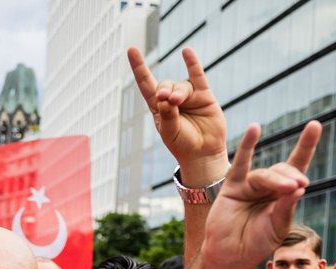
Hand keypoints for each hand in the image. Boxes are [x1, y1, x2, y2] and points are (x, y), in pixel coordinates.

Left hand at [128, 46, 228, 185]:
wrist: (203, 153)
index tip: (131, 49)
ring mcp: (188, 96)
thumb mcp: (169, 132)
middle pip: (164, 84)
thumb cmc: (182, 144)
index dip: (139, 67)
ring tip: (177, 102)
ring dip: (178, 92)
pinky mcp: (204, 95)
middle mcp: (172, 98)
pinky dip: (192, 63)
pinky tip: (186, 52)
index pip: (145, 83)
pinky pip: (197, 76)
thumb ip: (166, 115)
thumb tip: (165, 97)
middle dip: (164, 89)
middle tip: (166, 100)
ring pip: (181, 85)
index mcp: (158, 107)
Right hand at [202, 122, 319, 268]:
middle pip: (283, 171)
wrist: (230, 257)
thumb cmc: (256, 244)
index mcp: (283, 195)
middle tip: (297, 186)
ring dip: (277, 179)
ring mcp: (249, 186)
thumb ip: (286, 207)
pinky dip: (248, 146)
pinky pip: (241, 164)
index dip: (306, 147)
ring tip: (288, 187)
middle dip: (291, 177)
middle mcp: (268, 187)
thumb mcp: (277, 227)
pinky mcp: (232, 187)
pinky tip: (255, 129)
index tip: (314, 125)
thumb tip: (299, 186)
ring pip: (265, 175)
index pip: (297, 167)